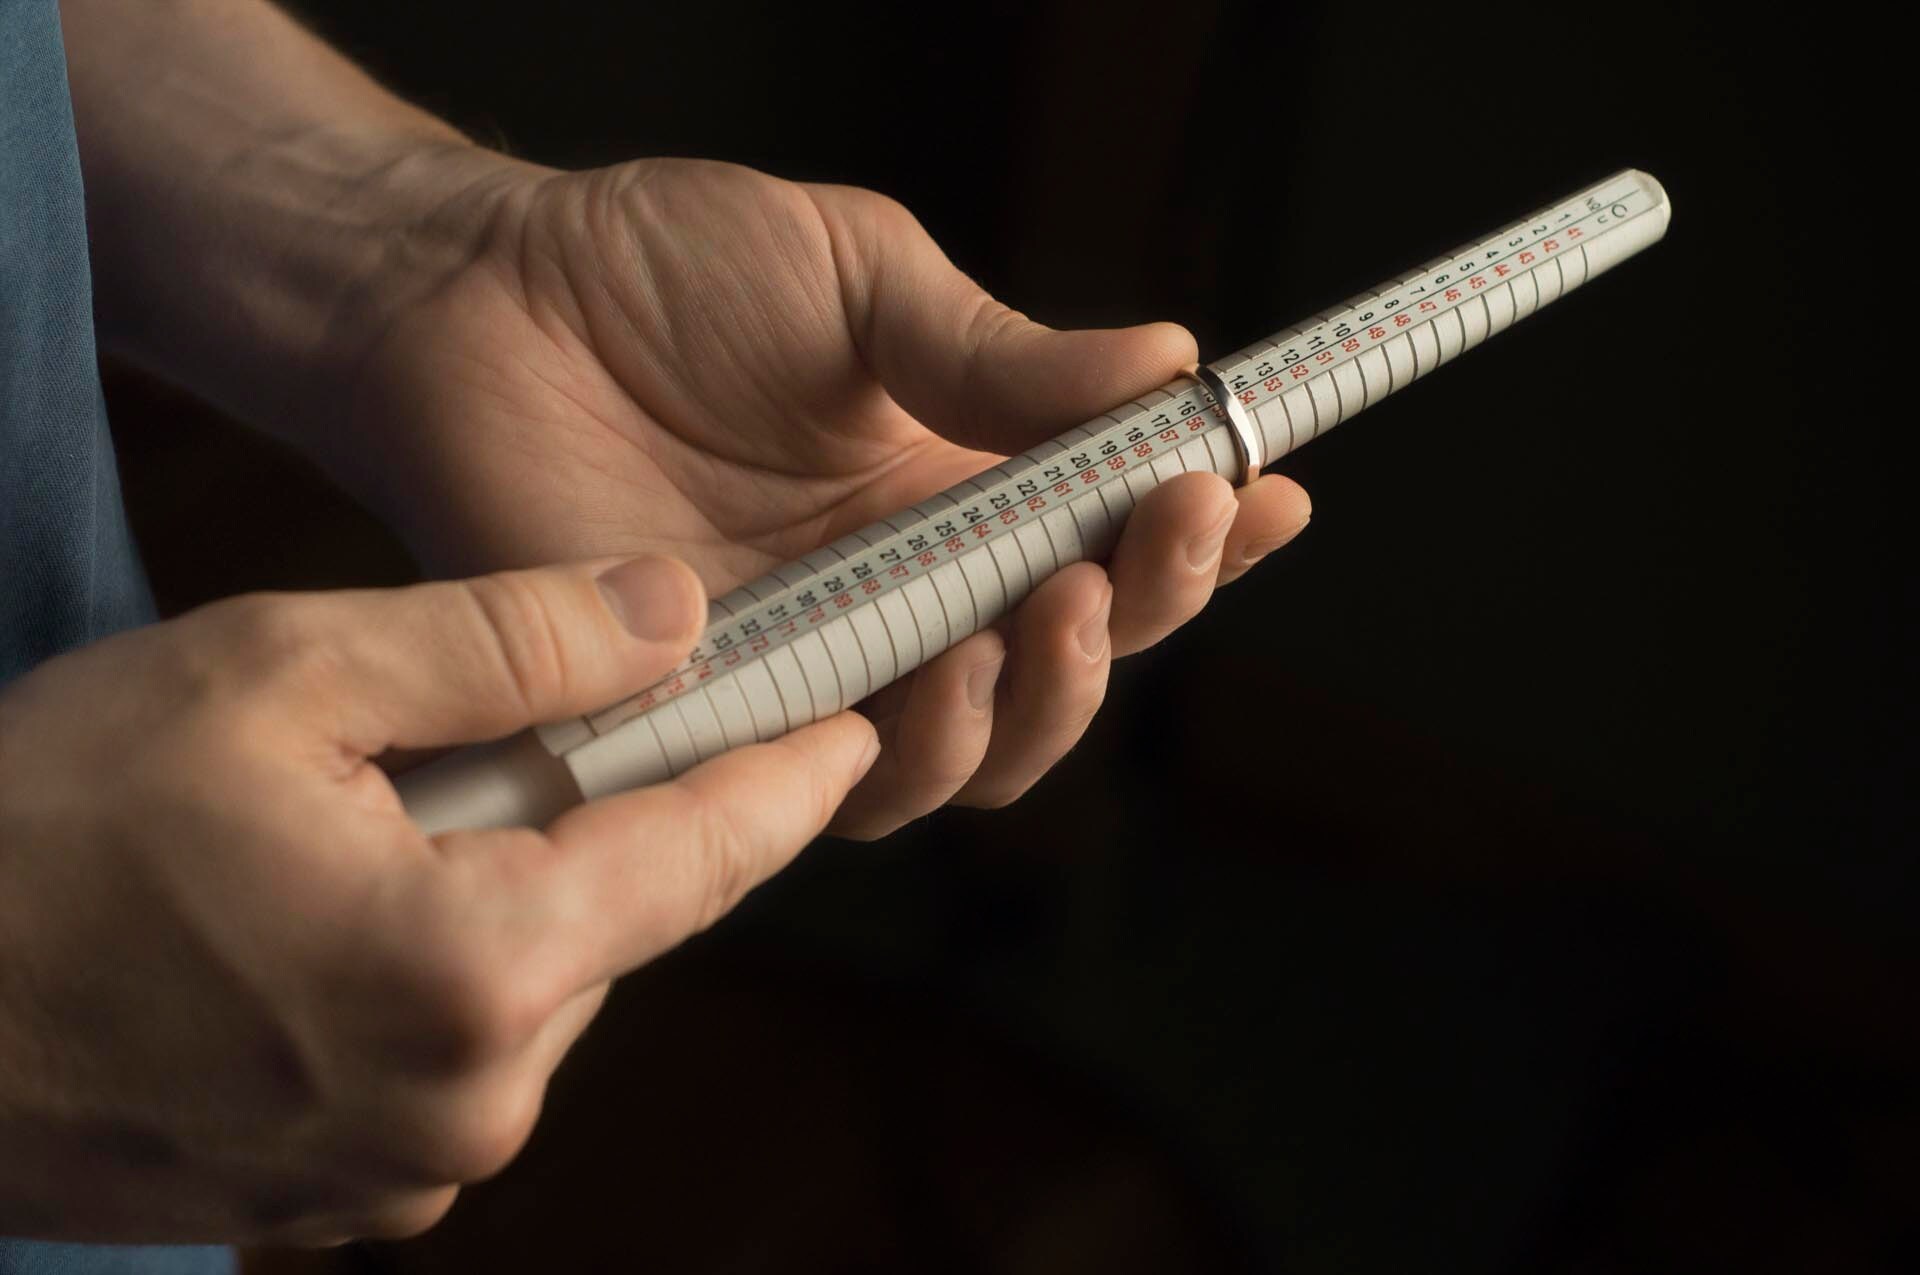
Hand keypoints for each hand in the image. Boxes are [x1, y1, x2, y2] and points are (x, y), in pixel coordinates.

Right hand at [0, 555, 876, 1242]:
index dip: (789, 779)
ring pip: (535, 979)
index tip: (852, 726)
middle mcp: (471, 1097)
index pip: (703, 856)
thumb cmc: (43, 827)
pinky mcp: (346, 1192)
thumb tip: (679, 612)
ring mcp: (407, 1166)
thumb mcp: (281, 675)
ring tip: (369, 821)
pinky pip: (456, 1048)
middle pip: (616, 917)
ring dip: (500, 889)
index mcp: (475, 969)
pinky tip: (324, 912)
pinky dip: (436, 964)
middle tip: (519, 725)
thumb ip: (507, 643)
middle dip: (595, 816)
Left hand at [315, 155, 1311, 835]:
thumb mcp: (859, 278)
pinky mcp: (720, 719)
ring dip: (1041, 702)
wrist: (474, 299)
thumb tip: (1171, 364)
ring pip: (974, 753)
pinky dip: (906, 750)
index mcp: (955, 490)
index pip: (1107, 543)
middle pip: (1064, 669)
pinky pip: (836, 786)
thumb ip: (999, 354)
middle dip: (1138, 620)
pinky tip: (929, 676)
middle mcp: (903, 594)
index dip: (1201, 539)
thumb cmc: (661, 268)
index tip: (1272, 493)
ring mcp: (817, 663)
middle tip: (1153, 544)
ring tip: (1048, 609)